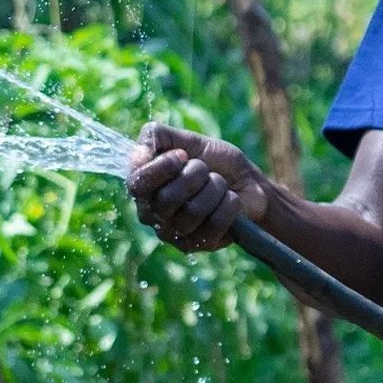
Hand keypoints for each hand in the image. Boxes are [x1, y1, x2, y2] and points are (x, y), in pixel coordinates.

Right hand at [125, 122, 271, 252]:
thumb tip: (136, 156)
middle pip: (166, 199)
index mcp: (144, 187)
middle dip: (195, 175)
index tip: (183, 155)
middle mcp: (152, 214)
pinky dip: (228, 205)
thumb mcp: (186, 139)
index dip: (162, 167)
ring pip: (192, 212)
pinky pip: (213, 225)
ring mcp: (174, 233)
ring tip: (219, 184)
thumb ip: (156, 137)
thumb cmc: (212, 160)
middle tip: (205, 169)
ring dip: (214, 189)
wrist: (247, 180)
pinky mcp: (197, 245)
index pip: (138, 184)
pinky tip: (229, 200)